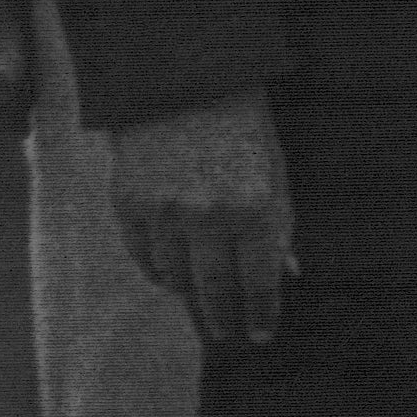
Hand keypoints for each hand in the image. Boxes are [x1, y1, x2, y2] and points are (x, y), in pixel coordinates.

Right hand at [109, 90, 293, 346]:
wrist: (185, 81)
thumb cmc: (244, 129)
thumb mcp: (275, 173)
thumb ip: (278, 226)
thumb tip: (288, 276)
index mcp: (256, 205)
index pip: (258, 281)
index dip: (261, 313)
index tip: (261, 335)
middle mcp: (209, 214)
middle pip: (214, 289)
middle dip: (224, 317)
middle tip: (228, 332)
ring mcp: (164, 211)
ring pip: (174, 279)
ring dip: (189, 294)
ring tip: (202, 300)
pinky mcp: (128, 204)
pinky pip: (143, 257)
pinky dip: (158, 271)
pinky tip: (170, 277)